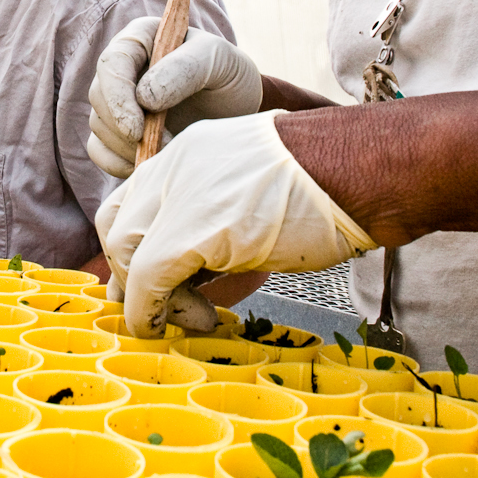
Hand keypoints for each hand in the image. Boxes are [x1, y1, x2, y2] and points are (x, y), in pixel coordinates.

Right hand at [87, 18, 262, 177]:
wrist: (238, 111)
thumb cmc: (229, 75)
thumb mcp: (218, 60)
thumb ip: (184, 68)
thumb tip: (144, 97)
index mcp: (141, 39)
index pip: (112, 62)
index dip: (117, 97)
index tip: (137, 129)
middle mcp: (123, 68)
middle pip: (99, 96)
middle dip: (124, 128)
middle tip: (164, 146)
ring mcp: (118, 102)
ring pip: (99, 125)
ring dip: (128, 147)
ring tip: (170, 151)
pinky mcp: (118, 133)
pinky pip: (100, 151)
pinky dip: (119, 164)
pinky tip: (149, 164)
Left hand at [97, 110, 376, 336]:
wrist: (361, 171)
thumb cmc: (330, 186)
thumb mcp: (256, 191)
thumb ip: (217, 216)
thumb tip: (196, 266)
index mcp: (190, 153)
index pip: (133, 201)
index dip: (134, 248)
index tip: (154, 283)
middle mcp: (175, 166)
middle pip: (117, 225)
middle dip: (130, 276)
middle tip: (164, 308)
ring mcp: (181, 193)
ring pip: (125, 250)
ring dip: (145, 297)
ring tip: (193, 317)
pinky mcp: (194, 227)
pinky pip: (148, 274)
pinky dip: (150, 309)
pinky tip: (177, 324)